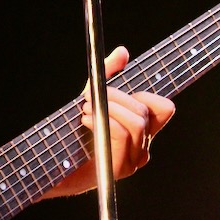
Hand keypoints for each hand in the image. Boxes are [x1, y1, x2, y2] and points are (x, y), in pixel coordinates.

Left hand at [47, 47, 175, 196]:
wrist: (54, 164)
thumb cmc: (74, 131)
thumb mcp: (90, 96)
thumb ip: (107, 73)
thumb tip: (123, 51)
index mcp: (142, 131)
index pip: (165, 108)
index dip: (146, 94)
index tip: (116, 91)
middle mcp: (142, 147)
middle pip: (144, 111)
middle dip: (115, 96)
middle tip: (89, 98)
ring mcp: (133, 161)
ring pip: (136, 123)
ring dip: (107, 108)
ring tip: (85, 109)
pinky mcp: (119, 168)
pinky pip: (121, 134)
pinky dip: (101, 121)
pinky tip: (85, 120)